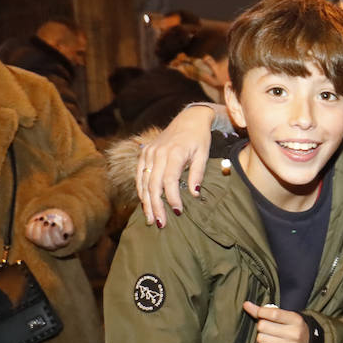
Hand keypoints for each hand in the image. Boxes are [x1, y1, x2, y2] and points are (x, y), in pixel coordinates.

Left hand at [23, 209, 74, 250]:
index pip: (59, 242)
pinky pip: (29, 234)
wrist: (50, 218)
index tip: (54, 223)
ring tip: (42, 219)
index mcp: (61, 242)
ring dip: (38, 227)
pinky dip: (31, 225)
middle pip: (46, 243)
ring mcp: (40, 243)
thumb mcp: (66, 220)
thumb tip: (67, 232)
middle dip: (46, 230)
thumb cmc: (61, 219)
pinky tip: (37, 220)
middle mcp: (50, 245)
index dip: (55, 233)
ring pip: (36, 239)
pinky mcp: (31, 238)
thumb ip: (68, 225)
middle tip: (47, 221)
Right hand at [136, 104, 217, 227]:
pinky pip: (139, 175)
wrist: (188, 119)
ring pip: (144, 182)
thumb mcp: (203, 154)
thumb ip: (197, 174)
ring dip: (146, 202)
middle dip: (156, 206)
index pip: (170, 181)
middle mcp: (158, 153)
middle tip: (161, 223)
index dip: (172, 198)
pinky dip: (141, 190)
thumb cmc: (199, 138)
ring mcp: (149, 153)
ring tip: (151, 219)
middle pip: (153, 184)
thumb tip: (194, 194)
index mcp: (174, 153)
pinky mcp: (145, 153)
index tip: (177, 212)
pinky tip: (144, 203)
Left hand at [242, 301, 309, 342]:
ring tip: (269, 337)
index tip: (261, 314)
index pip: (273, 314)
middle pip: (263, 326)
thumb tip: (246, 304)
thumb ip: (265, 311)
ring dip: (261, 337)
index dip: (262, 312)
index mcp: (296, 320)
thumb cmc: (292, 328)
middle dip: (261, 326)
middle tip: (267, 327)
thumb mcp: (285, 317)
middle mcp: (294, 333)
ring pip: (261, 339)